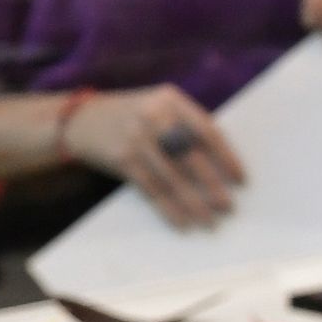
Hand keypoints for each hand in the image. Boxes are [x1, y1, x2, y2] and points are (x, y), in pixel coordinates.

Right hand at [61, 84, 243, 227]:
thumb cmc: (131, 117)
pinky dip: (168, 209)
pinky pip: (151, 189)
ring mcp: (136, 138)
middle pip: (191, 156)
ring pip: (173, 177)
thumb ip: (184, 126)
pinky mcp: (122, 159)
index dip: (226, 157)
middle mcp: (154, 116)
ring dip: (193, 203)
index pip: (207, 130)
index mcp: (170, 99)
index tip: (241, 180)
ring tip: (210, 221)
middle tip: (229, 207)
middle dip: (212, 185)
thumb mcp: (158, 108)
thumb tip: (220, 167)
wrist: (81, 119)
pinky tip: (182, 222)